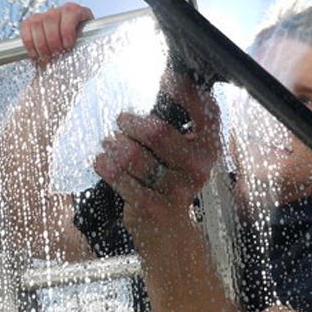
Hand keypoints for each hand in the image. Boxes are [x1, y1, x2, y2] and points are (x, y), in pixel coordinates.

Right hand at [21, 2, 93, 64]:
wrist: (73, 53)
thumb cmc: (84, 50)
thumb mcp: (90, 47)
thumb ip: (89, 47)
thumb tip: (89, 54)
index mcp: (77, 13)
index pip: (70, 12)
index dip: (67, 29)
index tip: (68, 46)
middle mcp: (60, 11)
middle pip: (50, 18)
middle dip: (52, 40)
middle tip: (56, 54)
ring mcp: (45, 15)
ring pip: (37, 23)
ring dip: (40, 43)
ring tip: (47, 57)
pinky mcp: (33, 22)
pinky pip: (26, 27)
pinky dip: (29, 42)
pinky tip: (35, 54)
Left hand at [94, 74, 220, 244]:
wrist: (170, 233)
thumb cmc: (170, 184)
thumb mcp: (182, 157)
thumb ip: (177, 128)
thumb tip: (160, 87)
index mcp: (210, 149)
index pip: (206, 111)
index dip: (185, 91)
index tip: (165, 78)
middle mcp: (199, 167)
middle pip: (157, 132)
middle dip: (131, 122)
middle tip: (121, 120)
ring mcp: (177, 189)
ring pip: (134, 155)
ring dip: (115, 144)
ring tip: (109, 142)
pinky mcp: (154, 206)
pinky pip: (121, 178)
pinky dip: (106, 166)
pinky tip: (101, 161)